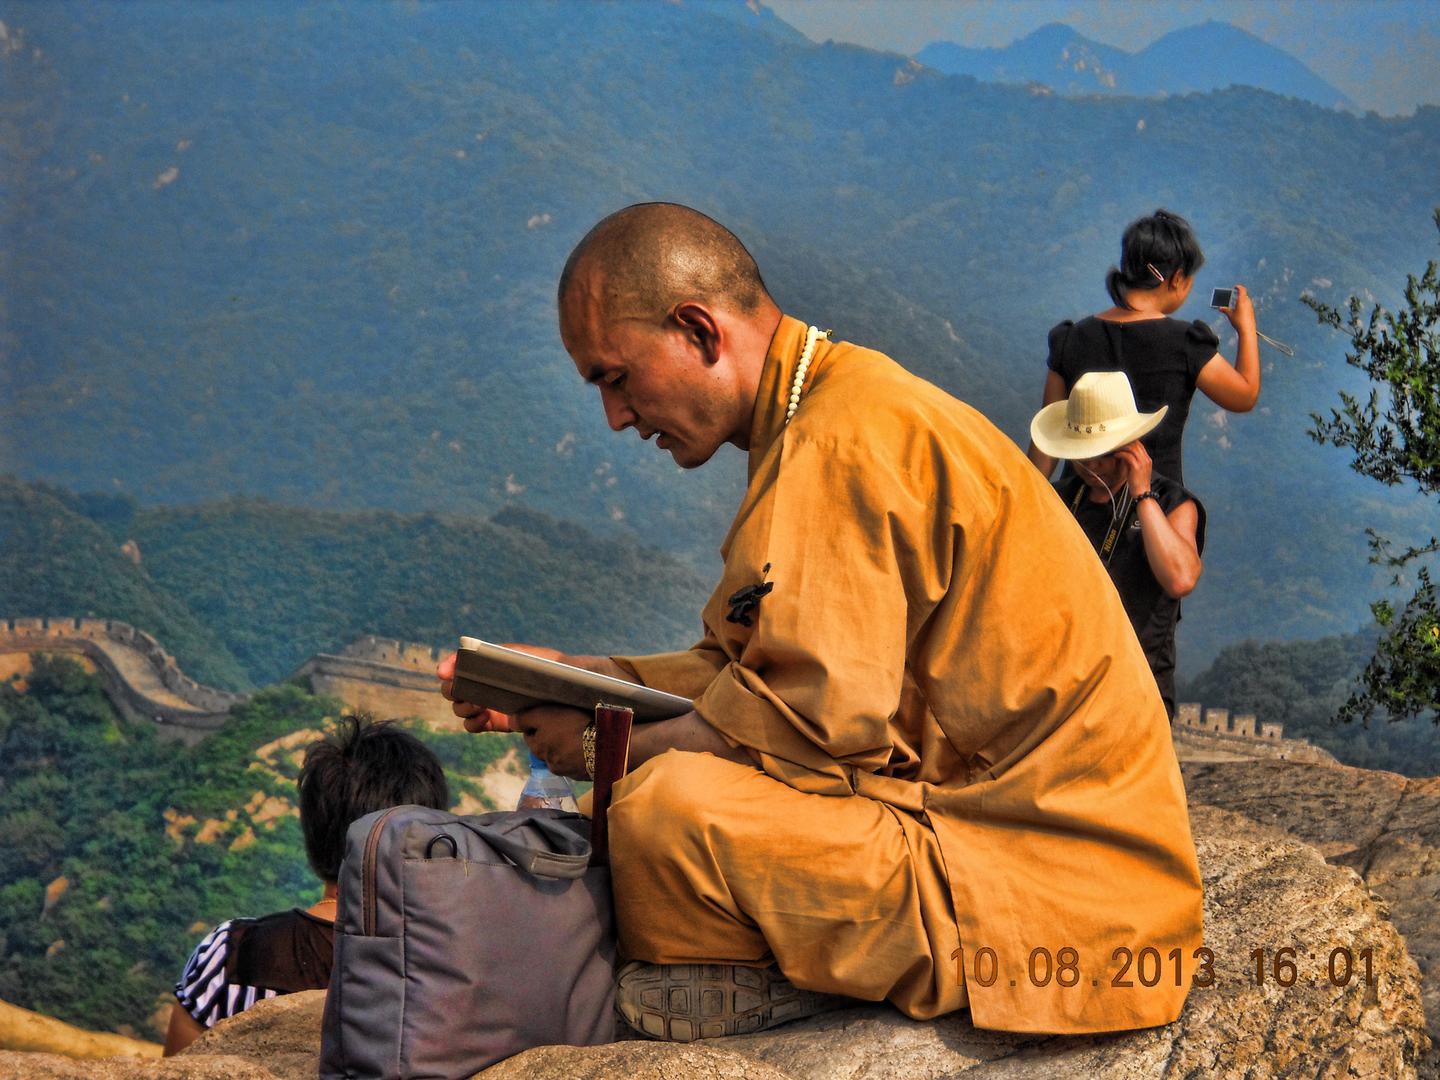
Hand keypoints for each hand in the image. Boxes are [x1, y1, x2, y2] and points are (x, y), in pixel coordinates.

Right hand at [436, 642, 566, 732]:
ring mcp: (484, 703)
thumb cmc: (543, 666)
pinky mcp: (493, 721)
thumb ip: (499, 654)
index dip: (448, 666)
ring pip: (459, 708)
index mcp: (483, 664)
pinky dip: (472, 723)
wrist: (563, 690)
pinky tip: (484, 718)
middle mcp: (480, 683)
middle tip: (463, 691)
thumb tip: (475, 659)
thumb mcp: (523, 654)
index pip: (457, 663)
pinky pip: (471, 725)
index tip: (444, 672)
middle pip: (451, 688)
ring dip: (462, 708)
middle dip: (453, 690)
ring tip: (478, 706)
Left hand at [517, 703, 591, 779]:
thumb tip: (510, 722)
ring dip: (564, 748)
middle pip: (544, 748)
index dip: (537, 725)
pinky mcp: (582, 774)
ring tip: (577, 737)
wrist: (603, 747)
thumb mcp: (546, 716)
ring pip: (560, 757)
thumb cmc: (573, 727)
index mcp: (538, 748)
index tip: (549, 718)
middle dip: (549, 738)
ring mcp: (566, 771)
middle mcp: (548, 763)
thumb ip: (525, 719)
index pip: (529, 735)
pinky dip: (577, 756)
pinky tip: (586, 748)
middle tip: (563, 726)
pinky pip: (575, 763)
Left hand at [1114, 441, 1153, 495]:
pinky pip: (1127, 455)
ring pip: (1132, 448)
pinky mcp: (1136, 467)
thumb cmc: (1138, 484)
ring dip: (1122, 448)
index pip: (1140, 446)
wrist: (1142, 493)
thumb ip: (1134, 462)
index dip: (1131, 442)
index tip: (1122, 443)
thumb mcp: (1138, 471)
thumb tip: (1125, 455)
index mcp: (1148, 460)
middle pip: (1136, 444)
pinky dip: (1121, 454)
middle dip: (1126, 443)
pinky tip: (1116, 455)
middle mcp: (1146, 460)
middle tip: (1117, 445)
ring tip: (1116, 449)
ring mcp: (1142, 463)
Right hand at [1222, 283, 1255, 335]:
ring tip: (1233, 304)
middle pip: (1243, 295)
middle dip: (1237, 295)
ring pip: (1244, 300)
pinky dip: (1241, 305)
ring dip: (1239, 300)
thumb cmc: (1239, 321)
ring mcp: (1250, 307)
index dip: (1238, 287)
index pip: (1242, 289)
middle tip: (1231, 296)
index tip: (1235, 287)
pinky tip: (1237, 310)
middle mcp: (1247, 302)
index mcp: (1242, 300)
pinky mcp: (1251, 311)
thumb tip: (1220, 308)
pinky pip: (1246, 305)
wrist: (1247, 329)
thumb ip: (1225, 310)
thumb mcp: (1230, 315)